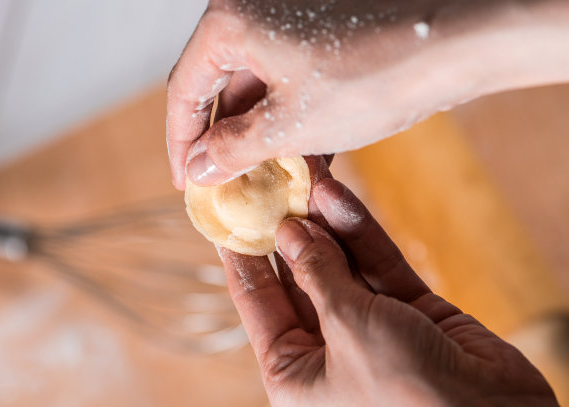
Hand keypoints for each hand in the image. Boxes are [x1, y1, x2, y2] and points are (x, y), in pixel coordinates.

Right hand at [167, 0, 568, 188]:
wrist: (455, 43)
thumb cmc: (371, 76)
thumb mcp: (290, 125)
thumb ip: (233, 149)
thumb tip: (198, 169)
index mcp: (231, 24)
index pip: (185, 90)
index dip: (180, 143)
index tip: (185, 184)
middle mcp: (254, 15)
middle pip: (219, 89)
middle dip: (223, 143)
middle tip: (224, 189)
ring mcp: (289, 25)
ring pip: (257, 92)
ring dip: (259, 139)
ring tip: (265, 185)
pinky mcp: (319, 40)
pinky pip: (287, 86)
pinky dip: (288, 124)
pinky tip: (300, 163)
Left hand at [218, 177, 557, 406]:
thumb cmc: (406, 396)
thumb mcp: (347, 328)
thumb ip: (318, 274)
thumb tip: (291, 231)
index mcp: (294, 373)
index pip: (257, 302)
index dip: (242, 254)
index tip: (230, 213)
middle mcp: (327, 352)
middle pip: (300, 277)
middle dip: (291, 229)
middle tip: (276, 182)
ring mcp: (371, 331)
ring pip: (341, 265)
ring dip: (327, 222)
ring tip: (310, 176)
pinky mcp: (411, 314)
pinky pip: (377, 266)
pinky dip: (361, 233)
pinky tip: (340, 196)